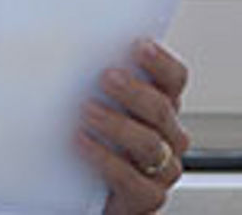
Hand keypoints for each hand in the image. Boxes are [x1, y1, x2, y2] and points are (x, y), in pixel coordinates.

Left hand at [76, 40, 189, 214]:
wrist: (82, 191)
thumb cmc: (91, 140)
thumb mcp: (98, 103)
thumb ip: (95, 79)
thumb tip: (68, 47)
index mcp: (161, 105)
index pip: (174, 78)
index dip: (160, 61)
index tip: (138, 45)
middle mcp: (168, 135)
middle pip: (161, 108)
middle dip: (133, 90)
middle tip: (106, 76)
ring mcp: (162, 168)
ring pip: (150, 143)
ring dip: (117, 124)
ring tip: (87, 110)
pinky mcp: (147, 197)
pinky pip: (132, 179)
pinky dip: (104, 158)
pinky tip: (81, 142)